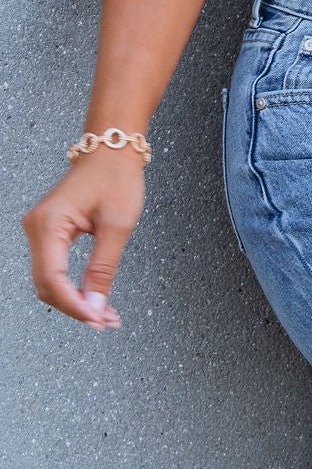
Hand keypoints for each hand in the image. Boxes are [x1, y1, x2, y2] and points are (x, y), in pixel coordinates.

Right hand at [21, 146, 145, 329]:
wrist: (113, 146)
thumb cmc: (117, 175)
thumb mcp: (117, 223)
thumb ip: (103, 267)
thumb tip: (94, 306)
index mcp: (49, 222)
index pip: (52, 279)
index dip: (74, 305)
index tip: (98, 319)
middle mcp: (36, 227)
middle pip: (46, 285)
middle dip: (75, 307)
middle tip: (107, 322)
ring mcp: (39, 229)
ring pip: (49, 280)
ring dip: (74, 301)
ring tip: (105, 315)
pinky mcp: (48, 231)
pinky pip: (54, 267)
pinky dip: (72, 286)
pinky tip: (93, 299)